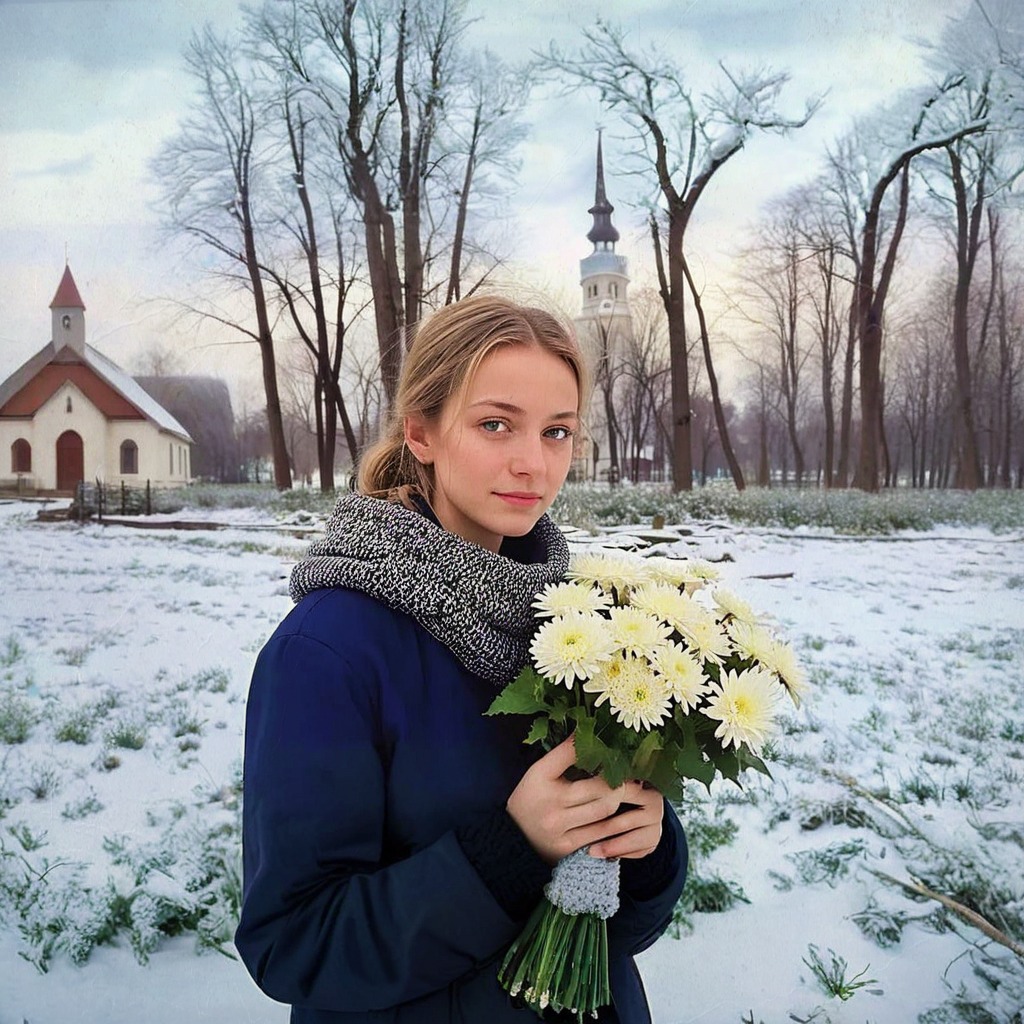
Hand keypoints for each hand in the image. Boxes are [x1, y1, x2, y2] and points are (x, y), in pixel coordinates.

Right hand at [506, 735, 663, 863]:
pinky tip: (620, 815)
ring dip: (620, 799)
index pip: (571, 753)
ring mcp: (559, 828)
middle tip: (631, 773)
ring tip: (629, 790)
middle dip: (619, 780)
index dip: (596, 747)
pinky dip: (612, 823)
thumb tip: (590, 730)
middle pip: (600, 788)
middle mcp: (550, 803)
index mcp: (540, 777)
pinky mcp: (567, 847)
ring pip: (604, 811)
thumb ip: (564, 753)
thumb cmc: (531, 797)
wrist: (511, 837)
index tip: (613, 744)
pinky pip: (600, 833)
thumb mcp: (539, 771)